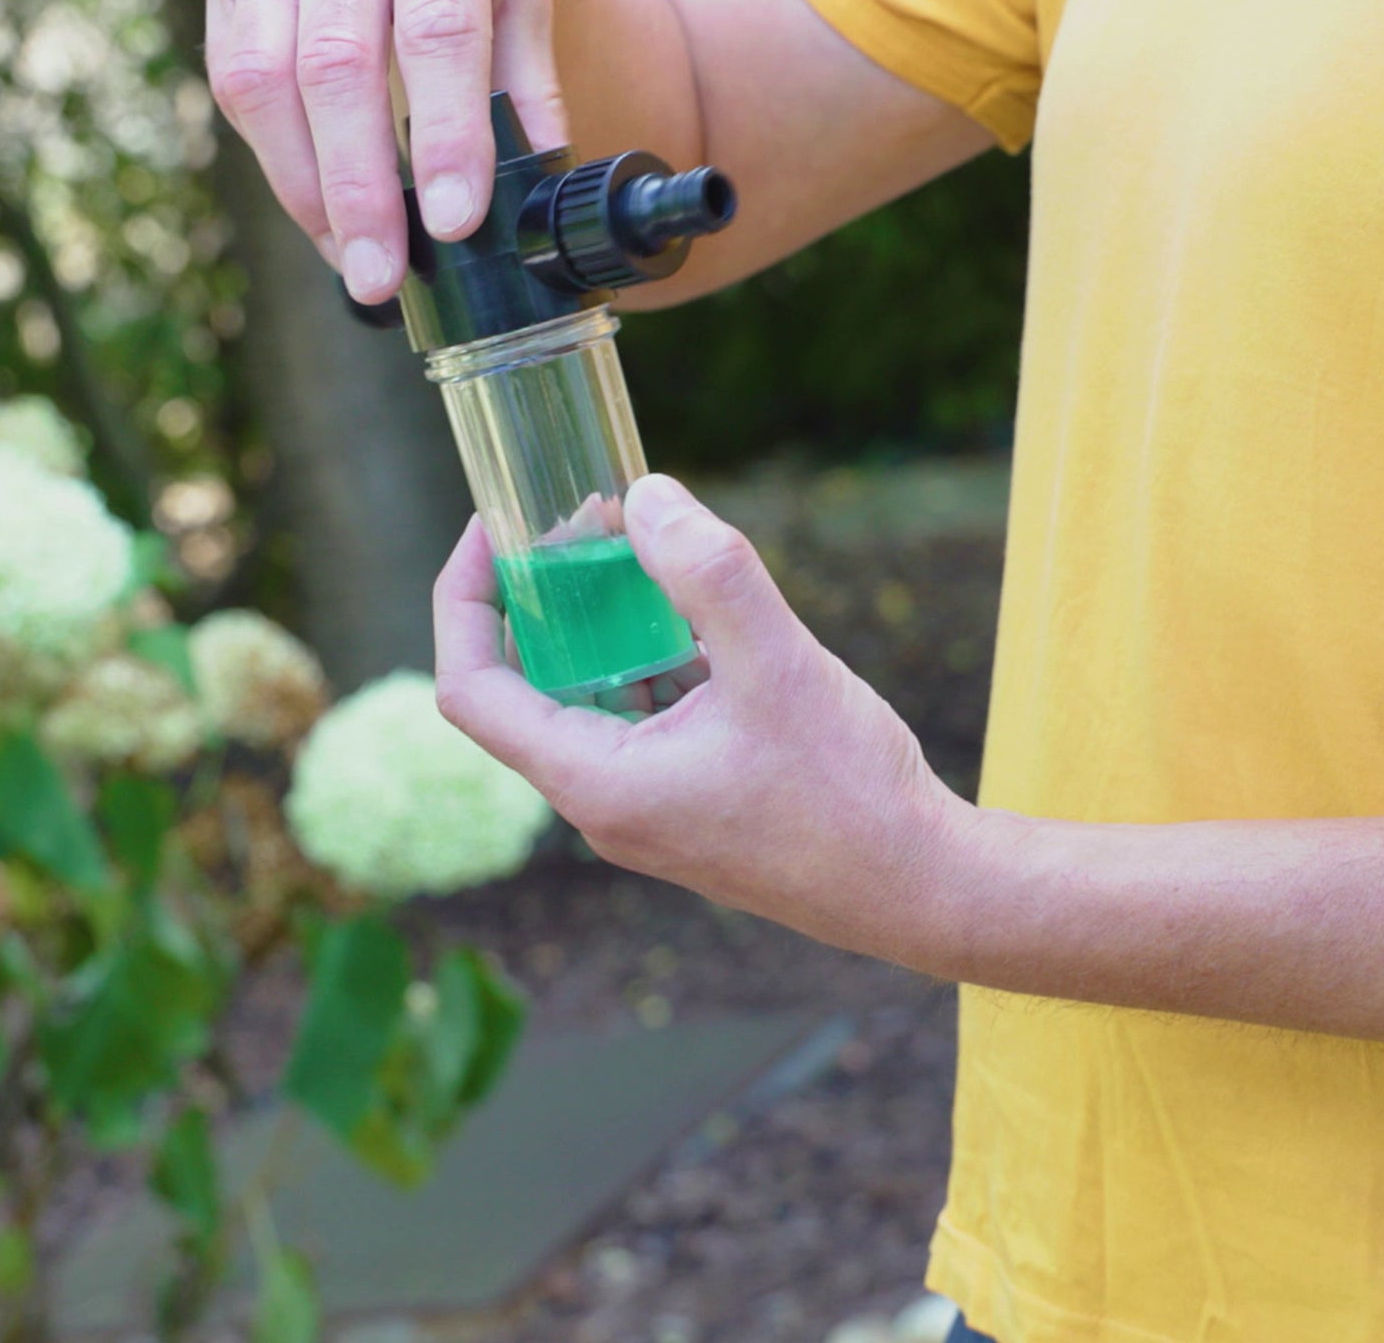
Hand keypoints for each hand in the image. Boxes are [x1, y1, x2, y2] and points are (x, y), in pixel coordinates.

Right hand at [206, 0, 567, 303]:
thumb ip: (527, 68)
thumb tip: (541, 179)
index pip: (438, 36)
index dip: (445, 137)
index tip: (456, 223)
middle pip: (337, 71)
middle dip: (360, 189)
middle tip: (382, 279)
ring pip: (266, 81)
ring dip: (306, 187)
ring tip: (352, 262)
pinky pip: (235, 78)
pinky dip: (275, 157)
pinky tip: (317, 209)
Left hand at [433, 475, 970, 968]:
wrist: (919, 886)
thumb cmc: (849, 795)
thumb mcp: (777, 664)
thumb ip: (707, 573)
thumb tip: (646, 496)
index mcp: (596, 781)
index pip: (472, 688)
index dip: (464, 599)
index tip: (491, 530)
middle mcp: (603, 801)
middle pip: (523, 687)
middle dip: (541, 599)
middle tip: (582, 524)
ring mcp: (645, 805)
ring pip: (587, 698)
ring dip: (600, 626)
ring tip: (636, 552)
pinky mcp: (687, 799)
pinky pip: (640, 716)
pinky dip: (649, 658)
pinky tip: (695, 615)